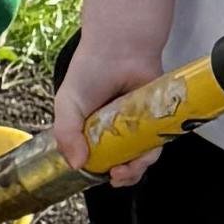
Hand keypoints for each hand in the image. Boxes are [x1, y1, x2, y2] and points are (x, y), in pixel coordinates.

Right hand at [53, 32, 173, 167]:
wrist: (120, 47)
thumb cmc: (90, 72)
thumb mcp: (67, 105)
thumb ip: (66, 134)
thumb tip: (76, 165)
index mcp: (90, 130)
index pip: (95, 159)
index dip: (98, 171)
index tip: (99, 175)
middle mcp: (114, 131)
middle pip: (120, 162)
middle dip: (121, 175)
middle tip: (117, 174)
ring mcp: (136, 127)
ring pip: (140, 156)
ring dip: (136, 168)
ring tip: (129, 167)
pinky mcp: (156, 120)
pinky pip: (157, 143)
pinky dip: (151, 152)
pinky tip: (142, 152)